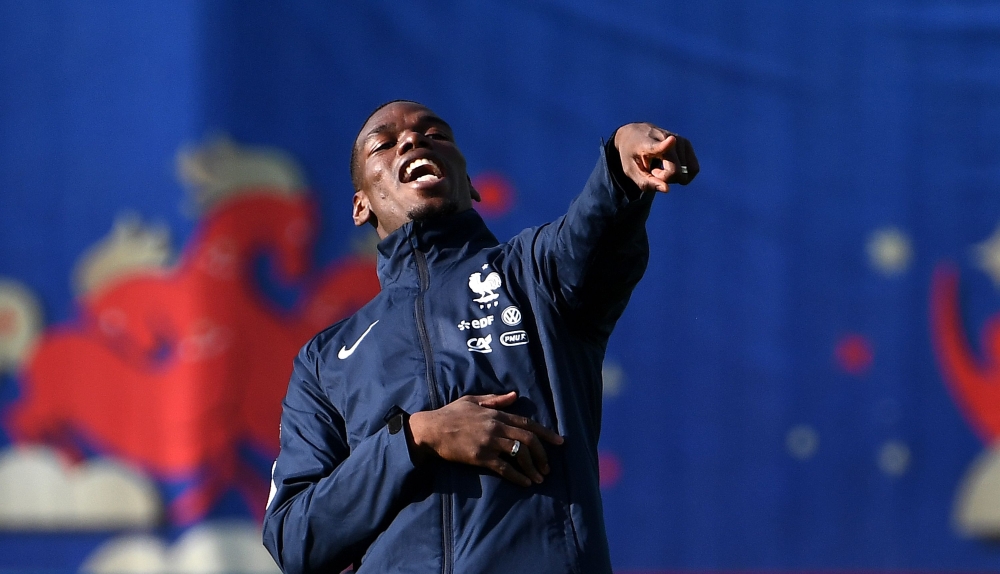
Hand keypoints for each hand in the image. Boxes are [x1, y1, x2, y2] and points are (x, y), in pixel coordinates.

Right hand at [407, 392, 563, 486]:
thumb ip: (495, 400)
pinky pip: (504, 468)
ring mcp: (489, 442)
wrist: (431, 430)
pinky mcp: (481, 457)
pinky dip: (517, 476)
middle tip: (548, 467)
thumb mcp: (473, 401)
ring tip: (539, 478)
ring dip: (532, 467)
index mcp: (496, 414)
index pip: (527, 422)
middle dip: (542, 454)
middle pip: (528, 439)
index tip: (559, 441)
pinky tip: (525, 483)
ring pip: (519, 454)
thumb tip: (514, 395)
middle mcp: (496, 427)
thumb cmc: (450, 414)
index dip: (545, 433)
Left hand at [614, 123, 698, 192]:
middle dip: (665, 179)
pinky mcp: (687, 143)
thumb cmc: (631, 155)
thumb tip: (667, 189)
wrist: (634, 134)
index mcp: (648, 143)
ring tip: (660, 165)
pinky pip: (693, 168)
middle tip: (653, 170)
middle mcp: (667, 138)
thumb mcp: (631, 172)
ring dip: (673, 176)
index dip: (665, 145)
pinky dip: (682, 173)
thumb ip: (646, 183)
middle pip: (675, 171)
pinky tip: (670, 165)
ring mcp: (679, 140)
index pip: (659, 146)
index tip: (671, 140)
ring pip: (686, 172)